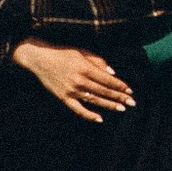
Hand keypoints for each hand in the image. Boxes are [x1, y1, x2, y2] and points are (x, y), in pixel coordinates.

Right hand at [12, 40, 132, 120]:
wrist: (40, 59)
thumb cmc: (62, 53)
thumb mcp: (81, 51)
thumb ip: (98, 61)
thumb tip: (113, 73)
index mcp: (84, 67)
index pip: (107, 79)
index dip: (120, 85)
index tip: (130, 90)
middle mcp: (79, 80)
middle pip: (104, 90)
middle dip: (119, 96)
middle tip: (132, 102)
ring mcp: (71, 91)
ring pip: (95, 100)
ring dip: (109, 105)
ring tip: (122, 109)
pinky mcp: (64, 98)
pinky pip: (78, 110)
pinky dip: (89, 115)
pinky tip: (100, 119)